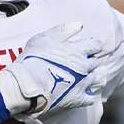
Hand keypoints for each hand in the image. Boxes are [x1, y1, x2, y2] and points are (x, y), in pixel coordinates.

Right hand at [0, 21, 120, 116]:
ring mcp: (83, 83)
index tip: (87, 47)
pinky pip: (91, 98)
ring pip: (97, 79)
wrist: (26, 86)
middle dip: (90, 61)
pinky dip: (89, 96)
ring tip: (83, 77)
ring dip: (92, 76)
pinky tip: (85, 94)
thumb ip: (63, 30)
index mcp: (78, 50)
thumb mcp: (44, 39)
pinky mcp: (77, 99)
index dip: (92, 45)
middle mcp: (84, 66)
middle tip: (80, 62)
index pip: (96, 45)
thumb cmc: (32, 59)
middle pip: (96, 62)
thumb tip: (79, 25)